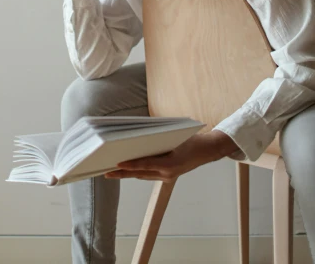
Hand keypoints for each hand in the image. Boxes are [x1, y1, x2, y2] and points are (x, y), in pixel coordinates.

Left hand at [103, 130, 238, 182]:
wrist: (207, 150)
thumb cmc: (192, 140)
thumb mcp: (174, 136)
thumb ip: (157, 139)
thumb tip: (137, 137)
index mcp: (170, 164)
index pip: (144, 165)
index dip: (130, 165)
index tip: (117, 164)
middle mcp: (167, 173)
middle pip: (140, 174)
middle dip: (123, 173)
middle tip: (107, 173)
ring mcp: (167, 176)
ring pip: (143, 176)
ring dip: (128, 174)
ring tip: (113, 171)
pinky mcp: (168, 175)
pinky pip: (149, 174)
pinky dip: (138, 172)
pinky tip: (128, 169)